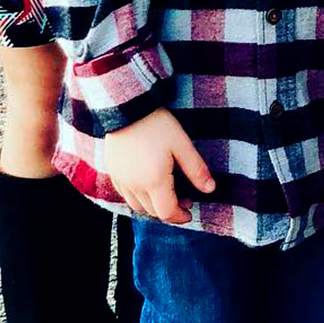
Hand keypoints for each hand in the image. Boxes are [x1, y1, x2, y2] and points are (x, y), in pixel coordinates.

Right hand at [100, 110, 213, 226]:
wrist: (125, 106)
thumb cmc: (155, 124)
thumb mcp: (181, 144)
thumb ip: (196, 169)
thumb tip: (210, 189)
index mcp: (154, 181)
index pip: (167, 213)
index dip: (180, 216)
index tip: (190, 212)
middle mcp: (135, 185)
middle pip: (153, 212)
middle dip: (170, 210)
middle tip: (184, 199)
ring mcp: (121, 179)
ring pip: (138, 206)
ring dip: (153, 206)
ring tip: (165, 192)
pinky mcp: (113, 172)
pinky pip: (126, 194)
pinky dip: (138, 197)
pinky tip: (147, 184)